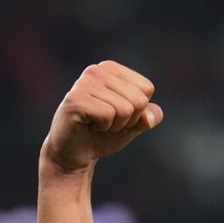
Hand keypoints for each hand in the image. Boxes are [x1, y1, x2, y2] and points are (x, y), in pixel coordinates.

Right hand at [41, 62, 163, 174]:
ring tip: (97, 124)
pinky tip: (88, 125)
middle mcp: (96, 71)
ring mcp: (84, 83)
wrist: (74, 153)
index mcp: (111, 69)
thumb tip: (148, 117)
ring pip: (125, 109)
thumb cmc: (104, 134)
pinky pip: (108, 115)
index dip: (138, 110)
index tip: (117, 115)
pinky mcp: (75, 100)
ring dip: (114, 125)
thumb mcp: (134, 123)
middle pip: (139, 100)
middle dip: (127, 119)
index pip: (146, 88)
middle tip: (106, 122)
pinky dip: (103, 127)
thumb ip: (149, 115)